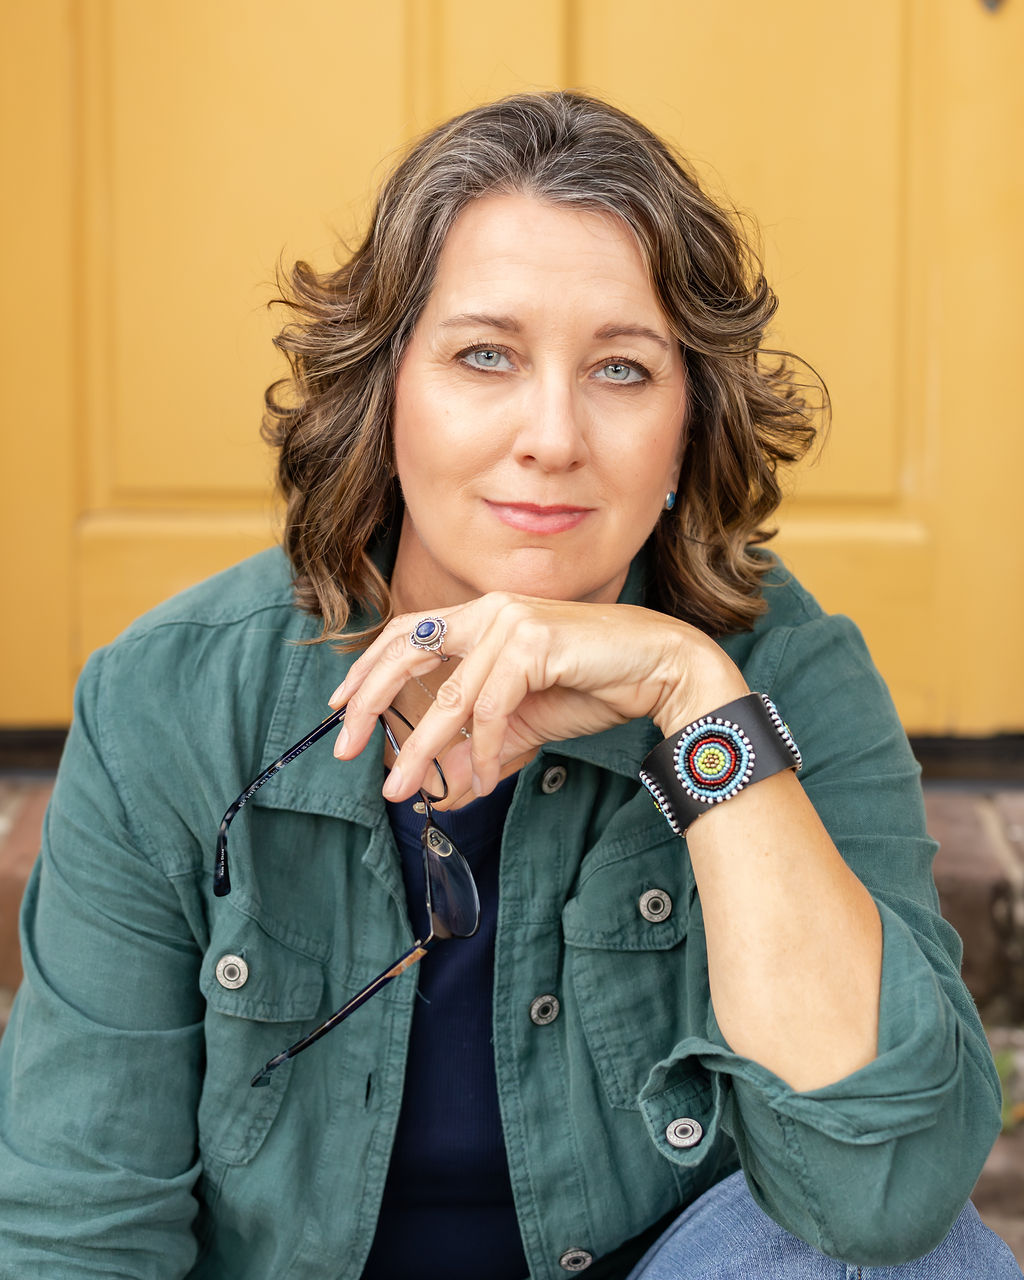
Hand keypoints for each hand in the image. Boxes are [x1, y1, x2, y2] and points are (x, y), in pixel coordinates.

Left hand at [328, 593, 747, 801]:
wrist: (661, 667)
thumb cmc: (595, 683)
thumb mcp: (525, 720)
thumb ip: (482, 746)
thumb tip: (443, 786)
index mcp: (482, 616)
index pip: (407, 633)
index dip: (368, 668)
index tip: (340, 707)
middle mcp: (489, 610)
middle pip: (407, 650)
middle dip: (369, 700)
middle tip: (346, 747)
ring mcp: (511, 621)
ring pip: (449, 695)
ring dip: (422, 749)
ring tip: (402, 788)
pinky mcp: (533, 641)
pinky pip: (492, 708)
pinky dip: (484, 751)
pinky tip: (486, 780)